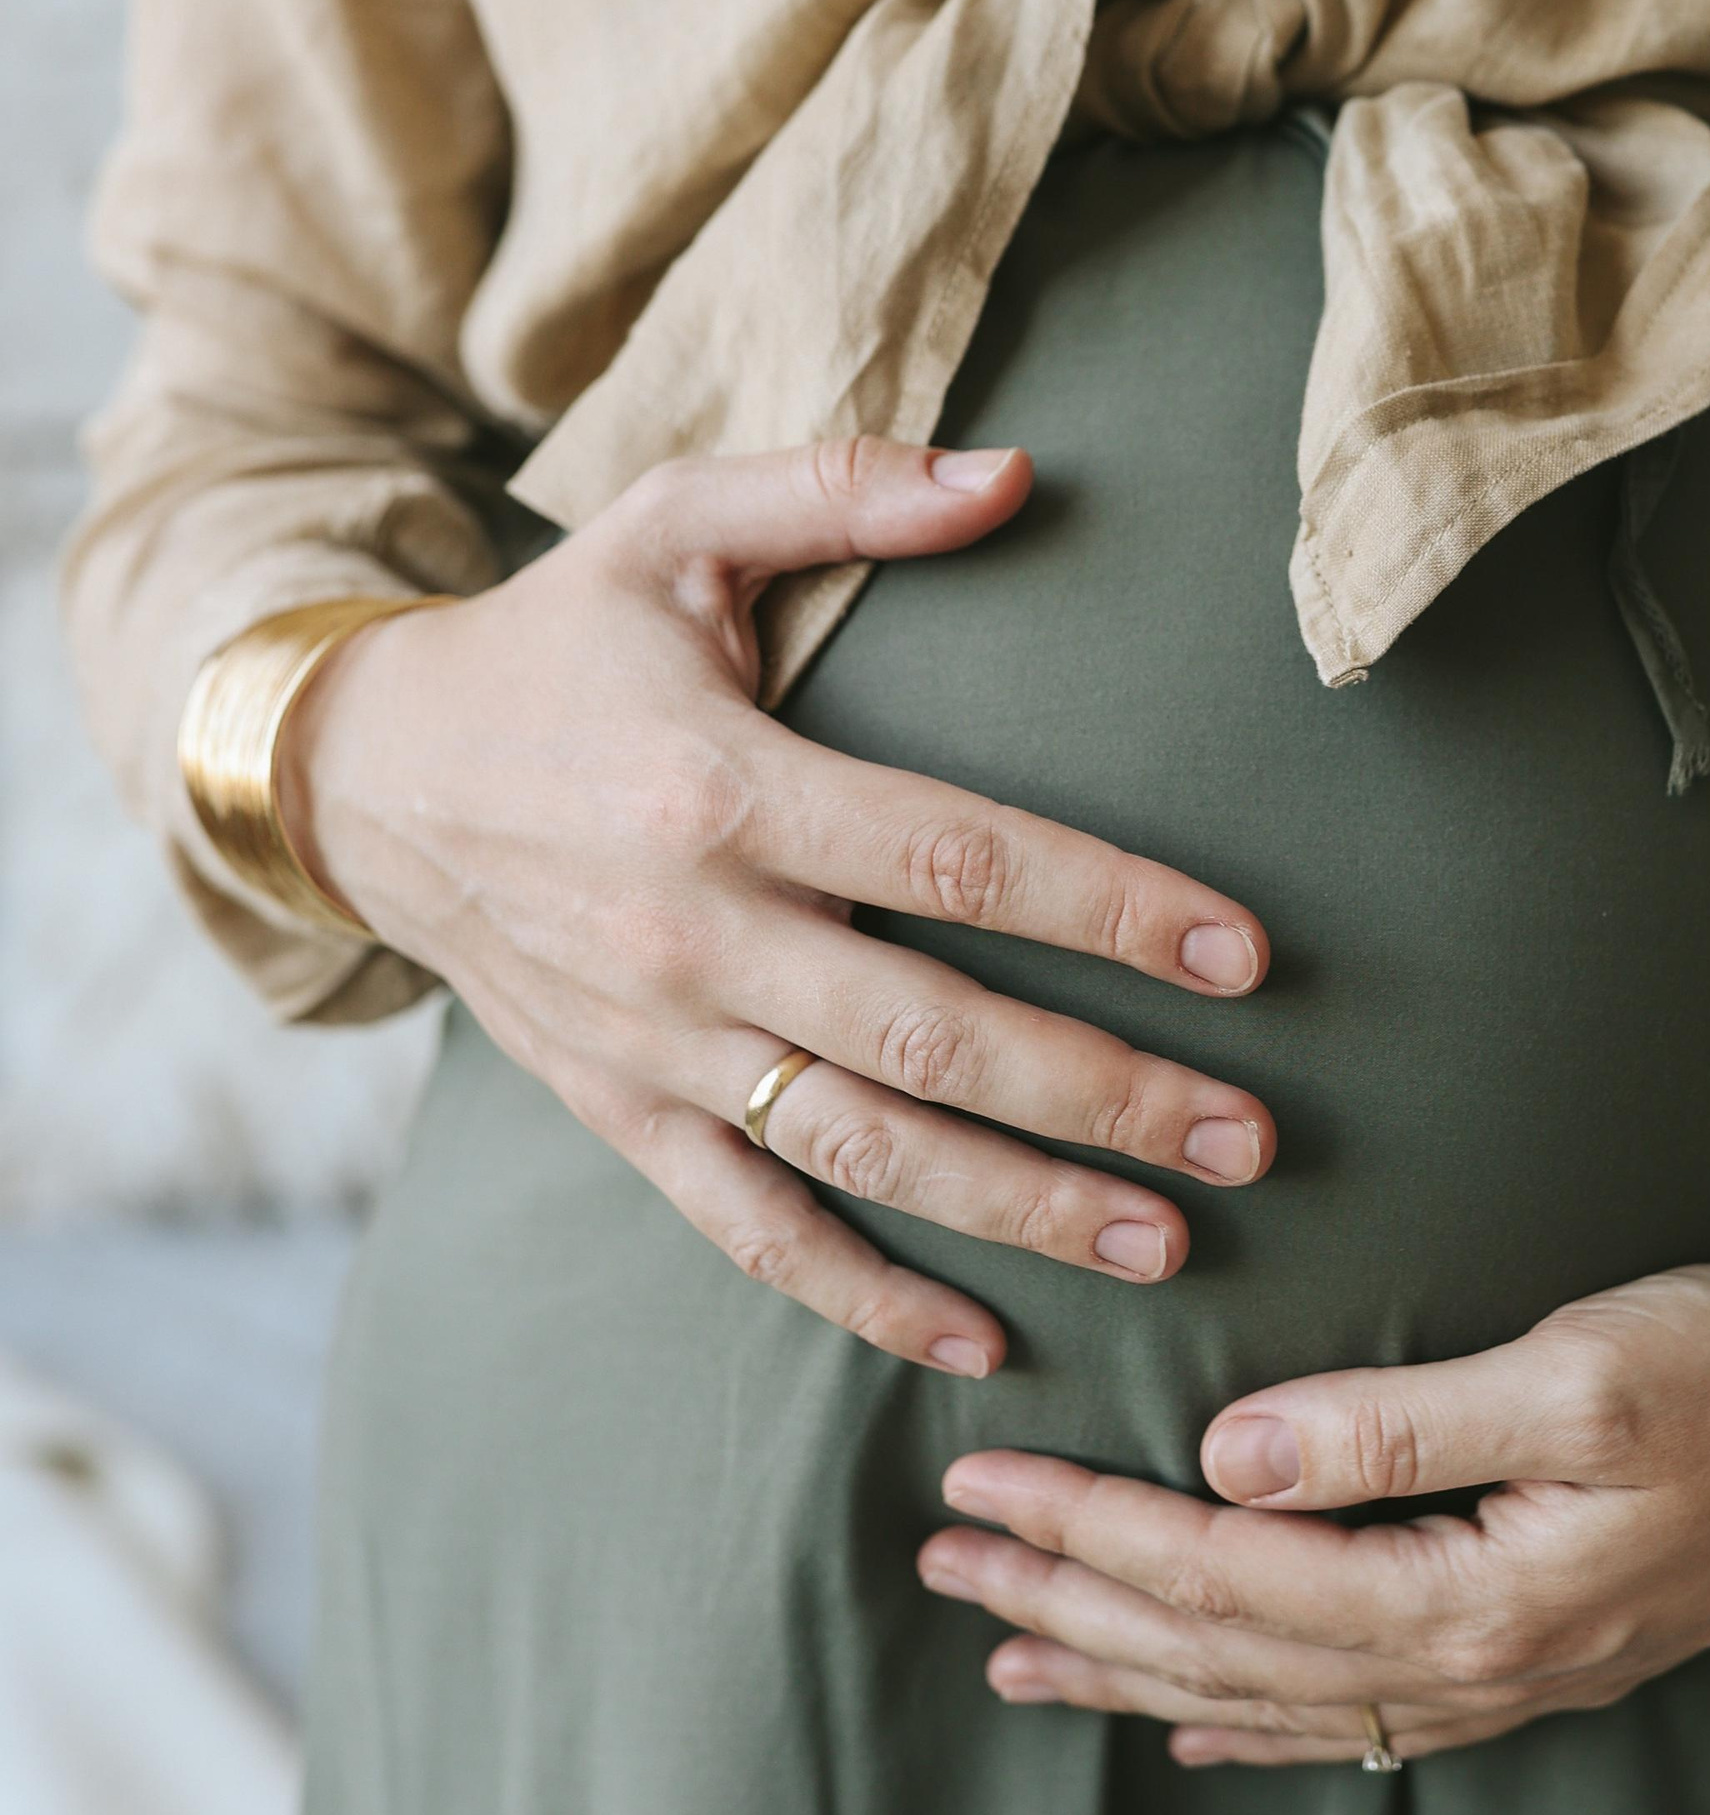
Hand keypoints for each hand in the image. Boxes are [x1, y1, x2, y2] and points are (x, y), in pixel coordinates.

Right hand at [283, 438, 1273, 1374]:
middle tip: (1245, 1140)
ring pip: (863, 1148)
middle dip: (1104, 1095)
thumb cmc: (550, 642)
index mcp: (726, 787)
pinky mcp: (621, 1112)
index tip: (1242, 953)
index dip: (1107, 906)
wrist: (360, 775)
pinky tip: (978, 1343)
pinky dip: (859, 1295)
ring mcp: (657, 1042)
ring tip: (1163, 1246)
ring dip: (1019, 1208)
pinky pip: (749, 1226)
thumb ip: (841, 490)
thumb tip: (1014, 471)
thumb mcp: (671, 523)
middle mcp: (695, 934)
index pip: (955, 856)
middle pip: (934, 1034)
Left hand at [917, 1268, 1709, 1759]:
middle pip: (1222, 1649)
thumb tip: (1230, 1452)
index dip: (1090, 1527)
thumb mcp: (1581, 1371)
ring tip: (1011, 1645)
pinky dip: (1249, 1721)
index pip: (1225, 1575)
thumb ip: (1400, 1422)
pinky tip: (1187, 1729)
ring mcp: (1504, 1673)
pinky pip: (1354, 1716)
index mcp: (1471, 1594)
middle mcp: (1473, 1662)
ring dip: (1132, 1665)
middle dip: (1072, 1600)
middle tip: (943, 1559)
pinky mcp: (1536, 1649)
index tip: (977, 1482)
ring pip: (1271, 1696)